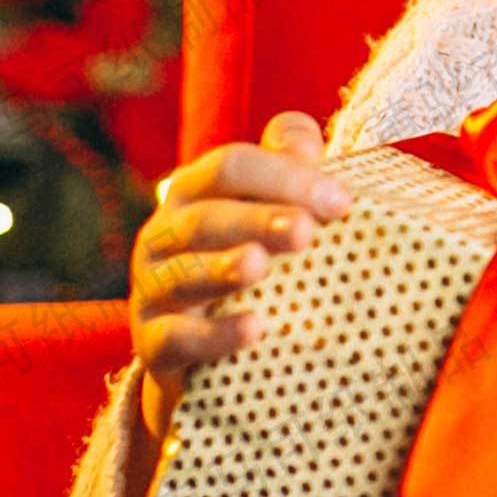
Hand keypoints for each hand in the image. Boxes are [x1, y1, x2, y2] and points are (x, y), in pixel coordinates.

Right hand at [129, 110, 352, 439]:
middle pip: (206, 217)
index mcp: (193, 195)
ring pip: (183, 274)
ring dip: (222, 268)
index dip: (284, 177)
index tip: (343, 202)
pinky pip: (178, 337)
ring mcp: (153, 290)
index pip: (231, 168)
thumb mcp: (266, 216)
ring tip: (259, 266)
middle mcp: (164, 236)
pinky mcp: (154, 345)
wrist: (203, 358)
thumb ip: (286, 172)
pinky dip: (215, 335)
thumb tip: (305, 138)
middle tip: (306, 230)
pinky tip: (255, 329)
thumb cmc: (249, 270)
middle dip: (257, 220)